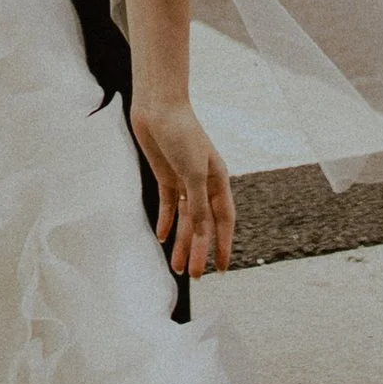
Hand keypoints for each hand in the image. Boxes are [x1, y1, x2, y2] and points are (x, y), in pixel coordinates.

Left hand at [130, 96, 235, 279]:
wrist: (158, 106)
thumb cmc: (182, 133)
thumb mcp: (194, 172)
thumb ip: (199, 204)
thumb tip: (204, 233)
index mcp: (218, 181)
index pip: (224, 221)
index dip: (223, 245)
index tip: (221, 270)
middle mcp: (204, 183)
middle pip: (204, 224)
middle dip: (200, 250)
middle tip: (195, 277)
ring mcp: (184, 180)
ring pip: (186, 219)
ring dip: (183, 242)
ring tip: (177, 268)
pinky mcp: (166, 176)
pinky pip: (169, 206)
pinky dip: (167, 222)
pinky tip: (163, 239)